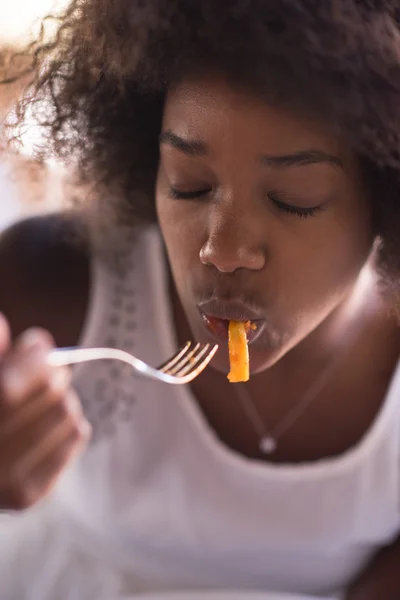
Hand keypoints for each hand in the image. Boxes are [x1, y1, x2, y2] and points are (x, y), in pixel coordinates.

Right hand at [0, 313, 90, 509]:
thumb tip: (2, 325)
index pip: (34, 368)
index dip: (37, 351)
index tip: (33, 348)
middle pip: (54, 386)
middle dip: (49, 374)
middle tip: (39, 374)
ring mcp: (7, 479)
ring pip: (69, 411)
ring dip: (58, 401)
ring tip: (36, 406)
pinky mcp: (26, 496)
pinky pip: (77, 436)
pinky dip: (67, 425)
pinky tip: (43, 428)